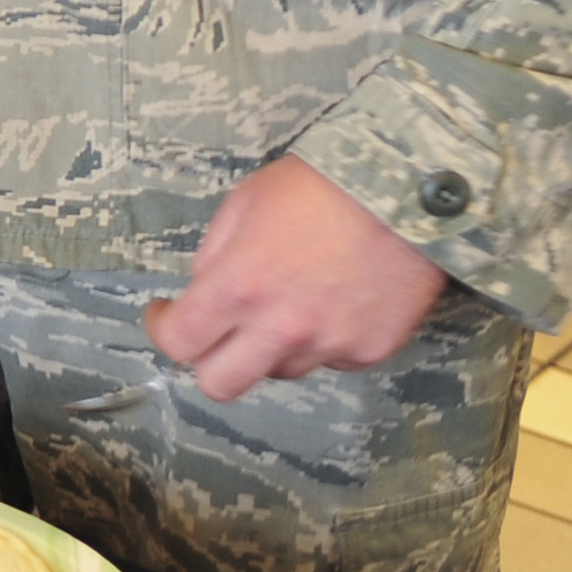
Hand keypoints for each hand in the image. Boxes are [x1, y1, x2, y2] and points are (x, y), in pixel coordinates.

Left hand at [145, 154, 448, 402]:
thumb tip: (202, 293)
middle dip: (208, 361)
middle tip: (216, 334)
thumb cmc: (319, 186)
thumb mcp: (244, 204)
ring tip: (293, 300)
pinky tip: (336, 299)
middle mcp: (281, 328)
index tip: (167, 314)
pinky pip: (330, 359)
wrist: (408, 189)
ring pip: (280, 370)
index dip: (163, 329)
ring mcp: (330, 345)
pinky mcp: (371, 351)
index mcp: (238, 287)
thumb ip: (214, 257)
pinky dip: (323, 340)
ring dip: (271, 346)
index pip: (178, 343)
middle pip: (220, 385)